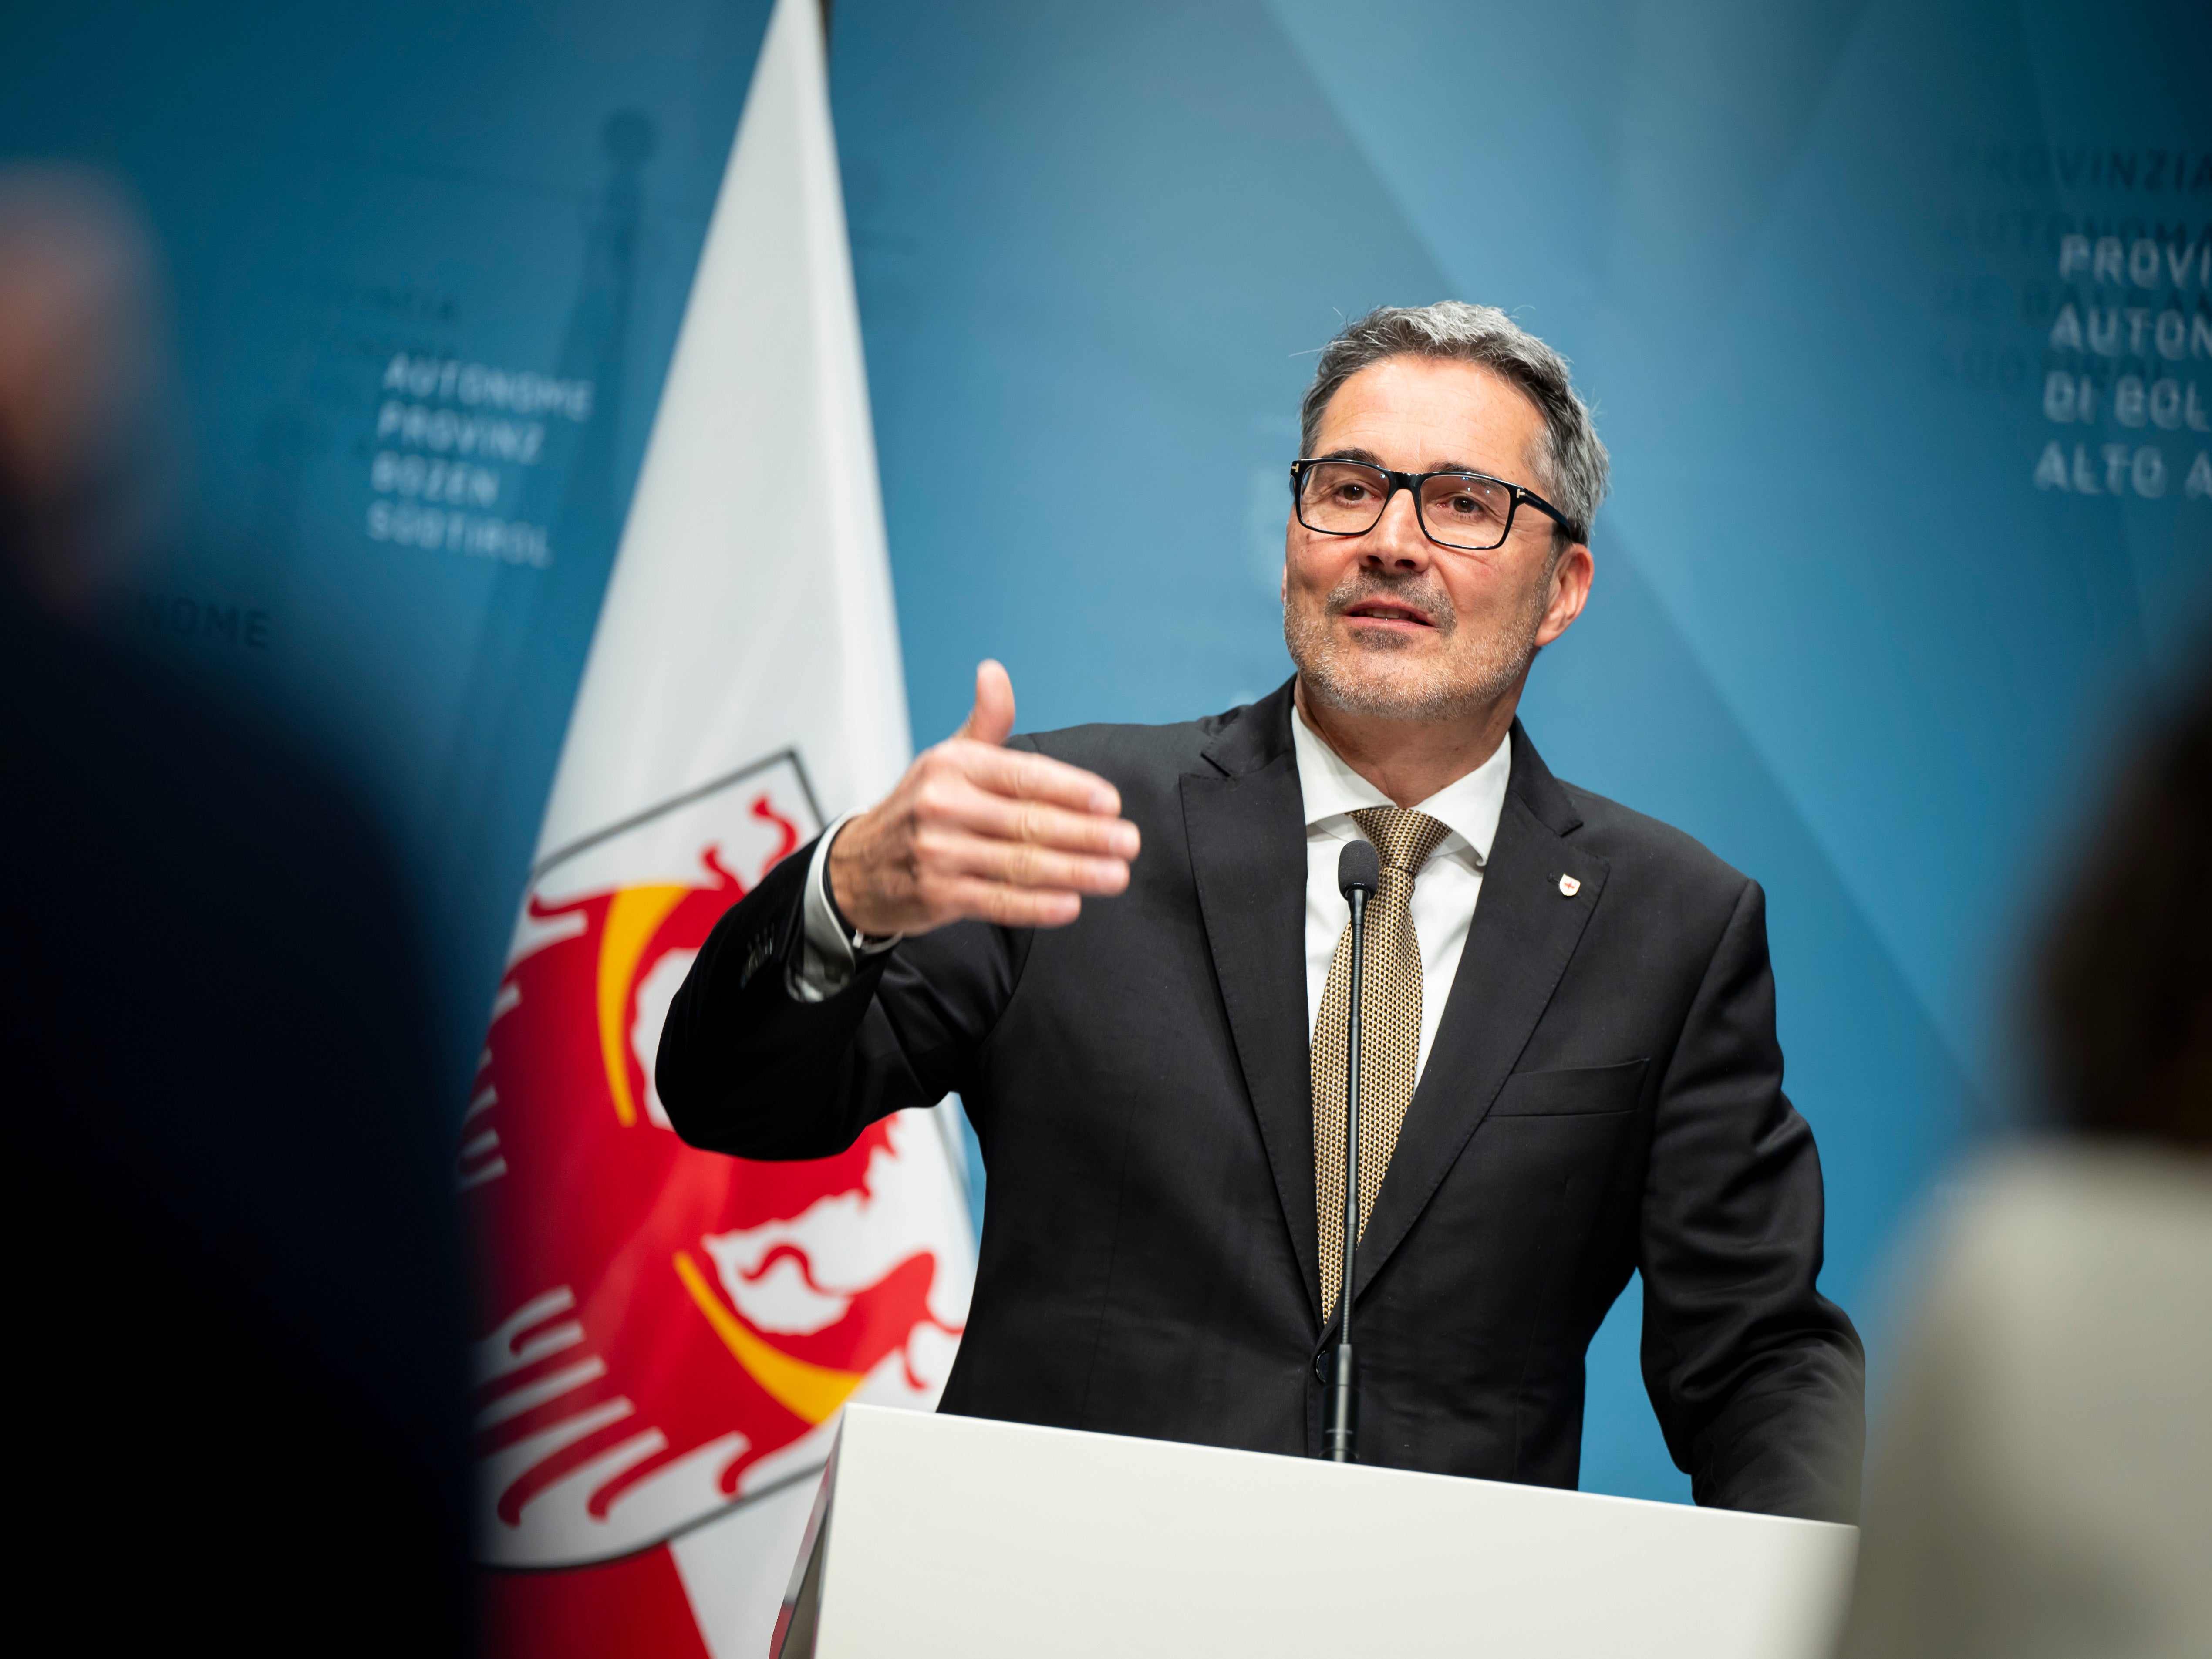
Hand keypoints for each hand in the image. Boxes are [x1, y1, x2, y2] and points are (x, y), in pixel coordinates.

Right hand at [826, 661, 1140, 935]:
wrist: (859, 867)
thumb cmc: (919, 808)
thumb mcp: (948, 758)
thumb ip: (985, 722)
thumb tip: (994, 671)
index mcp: (953, 766)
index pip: (1022, 775)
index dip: (1071, 790)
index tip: (1110, 803)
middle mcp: (942, 805)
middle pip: (1028, 822)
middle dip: (1086, 834)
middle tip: (1128, 842)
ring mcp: (938, 852)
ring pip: (1020, 863)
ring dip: (1075, 871)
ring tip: (1115, 875)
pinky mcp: (936, 895)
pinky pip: (998, 901)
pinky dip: (1037, 906)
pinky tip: (1071, 904)